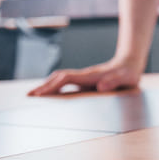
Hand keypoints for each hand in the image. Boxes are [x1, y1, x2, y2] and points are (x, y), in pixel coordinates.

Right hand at [27, 56, 143, 96]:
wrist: (130, 63)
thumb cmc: (128, 74)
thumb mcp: (125, 78)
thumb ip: (114, 81)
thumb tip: (101, 86)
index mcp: (90, 76)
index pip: (65, 79)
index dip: (52, 85)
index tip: (40, 93)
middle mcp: (83, 75)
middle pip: (58, 78)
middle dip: (43, 86)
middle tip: (28, 96)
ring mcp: (83, 77)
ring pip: (60, 79)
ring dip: (47, 86)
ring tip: (33, 95)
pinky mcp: (84, 80)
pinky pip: (65, 83)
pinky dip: (55, 87)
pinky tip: (51, 95)